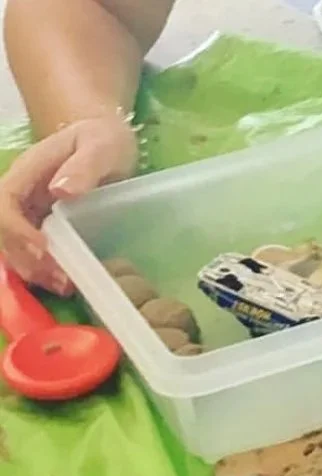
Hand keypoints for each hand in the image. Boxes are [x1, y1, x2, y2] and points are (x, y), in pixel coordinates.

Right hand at [0, 115, 137, 293]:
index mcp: (27, 172)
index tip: (44, 249)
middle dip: (27, 257)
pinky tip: (66, 284)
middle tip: (61, 279)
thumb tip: (60, 190)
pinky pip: (33, 251)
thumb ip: (83, 167)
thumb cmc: (103, 139)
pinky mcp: (44, 225)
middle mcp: (22, 193)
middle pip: (5, 230)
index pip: (5, 202)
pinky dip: (44, 270)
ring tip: (65, 287)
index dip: (17, 229)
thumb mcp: (100, 147)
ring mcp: (31, 210)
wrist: (107, 140)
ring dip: (34, 269)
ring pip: (15, 245)